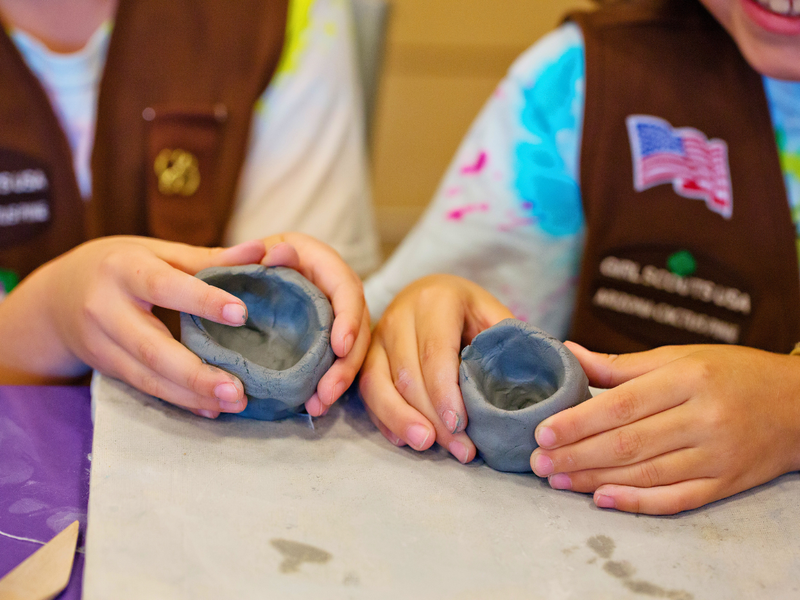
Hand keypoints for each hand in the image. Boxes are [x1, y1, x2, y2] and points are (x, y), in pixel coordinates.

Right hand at [0, 236, 267, 417]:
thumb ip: (208, 258)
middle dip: (196, 372)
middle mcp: (106, 308)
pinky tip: (210, 408)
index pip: (164, 286)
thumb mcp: (158, 252)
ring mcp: (101, 343)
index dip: (203, 300)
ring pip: (148, 376)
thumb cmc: (122, 265)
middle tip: (239, 388)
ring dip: (192, 394)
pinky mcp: (105, 368)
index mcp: (124, 269)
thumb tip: (260, 252)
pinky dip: (180, 400)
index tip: (241, 313)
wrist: (58, 293)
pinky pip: (145, 388)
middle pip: (152, 347)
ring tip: (234, 403)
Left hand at [258, 233, 370, 416]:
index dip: (347, 320)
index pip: (348, 293)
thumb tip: (277, 255)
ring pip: (352, 353)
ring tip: (319, 406)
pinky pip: (338, 364)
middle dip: (346, 365)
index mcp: (331, 268)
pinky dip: (329, 385)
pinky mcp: (333, 341)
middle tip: (327, 393)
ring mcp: (342, 321)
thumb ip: (267, 251)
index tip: (340, 347)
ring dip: (339, 382)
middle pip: (358, 332)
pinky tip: (315, 405)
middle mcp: (344, 296)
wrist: (269, 267)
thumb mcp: (266, 248)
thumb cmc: (267, 256)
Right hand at [359, 274, 513, 462]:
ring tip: (426, 446)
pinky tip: (405, 439)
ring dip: (402, 421)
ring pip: (379, 384)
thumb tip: (540, 379)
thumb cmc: (468, 311)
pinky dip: (385, 419)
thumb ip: (509, 340)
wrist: (428, 293)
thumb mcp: (491, 314)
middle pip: (408, 374)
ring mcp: (377, 336)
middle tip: (460, 450)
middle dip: (432, 417)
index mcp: (435, 301)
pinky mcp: (365, 356)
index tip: (461, 425)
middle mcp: (399, 315)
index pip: (434, 352)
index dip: (445, 392)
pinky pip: (367, 392)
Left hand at [530, 343, 799, 514]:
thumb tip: (568, 353)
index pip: (623, 405)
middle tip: (539, 461)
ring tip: (558, 479)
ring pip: (645, 474)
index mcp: (689, 379)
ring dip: (595, 479)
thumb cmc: (732, 373)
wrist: (798, 405)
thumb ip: (622, 365)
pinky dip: (637, 502)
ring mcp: (717, 456)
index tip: (543, 431)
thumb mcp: (680, 357)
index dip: (579, 420)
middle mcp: (704, 419)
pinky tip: (602, 499)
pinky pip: (675, 499)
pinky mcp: (725, 484)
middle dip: (576, 455)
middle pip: (628, 443)